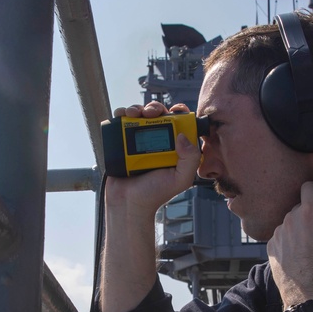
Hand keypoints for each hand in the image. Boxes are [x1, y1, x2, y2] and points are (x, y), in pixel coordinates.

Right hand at [104, 101, 200, 217]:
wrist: (128, 203)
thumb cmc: (155, 194)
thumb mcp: (181, 179)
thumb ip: (190, 159)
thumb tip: (183, 136)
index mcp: (175, 148)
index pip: (180, 123)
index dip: (179, 113)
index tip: (174, 112)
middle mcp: (157, 142)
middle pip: (158, 115)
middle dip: (155, 108)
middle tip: (151, 113)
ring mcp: (139, 141)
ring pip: (140, 115)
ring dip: (138, 108)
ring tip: (134, 113)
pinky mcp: (122, 142)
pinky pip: (122, 122)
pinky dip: (122, 113)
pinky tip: (122, 115)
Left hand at [267, 182, 312, 308]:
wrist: (309, 291)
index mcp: (311, 211)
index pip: (309, 186)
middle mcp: (291, 217)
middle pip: (301, 207)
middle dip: (310, 214)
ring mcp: (279, 232)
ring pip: (290, 223)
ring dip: (298, 229)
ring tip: (310, 245)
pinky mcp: (271, 246)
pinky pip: (280, 238)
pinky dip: (288, 243)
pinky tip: (298, 255)